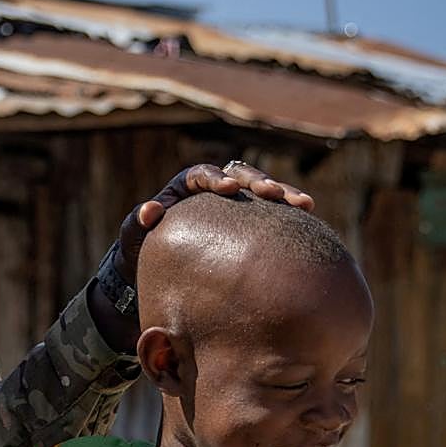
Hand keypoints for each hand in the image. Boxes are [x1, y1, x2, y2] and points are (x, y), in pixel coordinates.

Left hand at [89, 162, 312, 351]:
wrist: (157, 271)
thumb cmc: (142, 249)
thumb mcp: (135, 236)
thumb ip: (138, 222)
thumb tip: (149, 210)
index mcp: (185, 188)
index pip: (201, 175)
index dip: (215, 179)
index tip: (228, 189)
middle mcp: (212, 191)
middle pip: (239, 176)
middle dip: (258, 181)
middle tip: (273, 193)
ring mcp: (235, 207)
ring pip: (262, 193)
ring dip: (283, 195)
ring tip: (303, 204)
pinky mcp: (250, 225)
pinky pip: (272, 216)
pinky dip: (288, 218)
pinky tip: (310, 226)